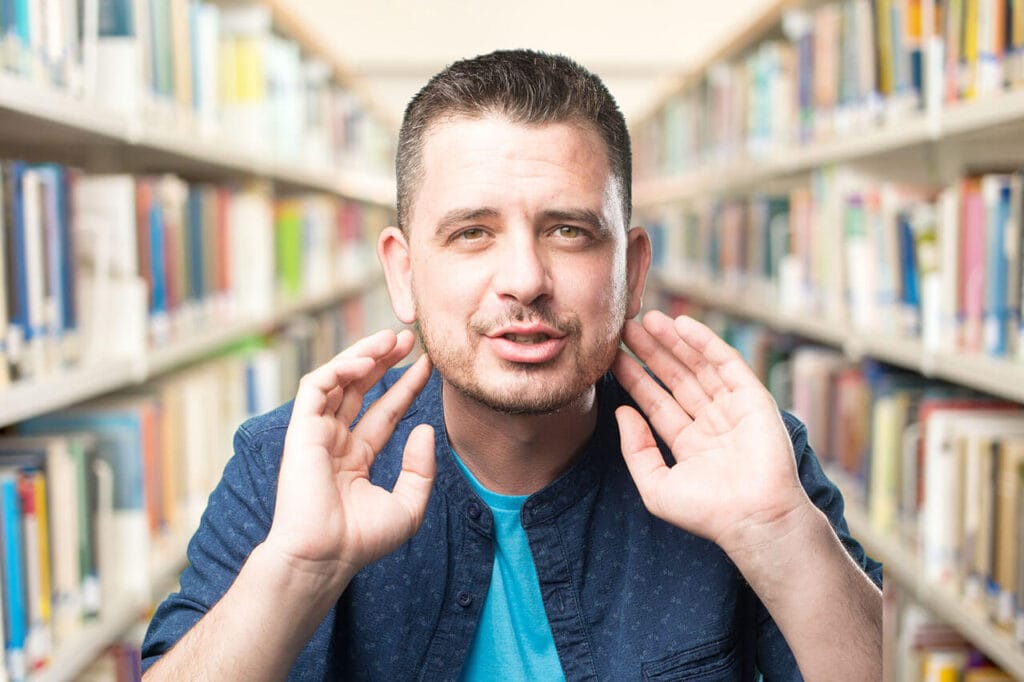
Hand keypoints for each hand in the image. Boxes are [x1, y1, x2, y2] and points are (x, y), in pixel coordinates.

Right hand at [264, 329, 434, 591]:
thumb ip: (421, 468)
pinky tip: (365, 360)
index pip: (384, 411)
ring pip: (338, 381)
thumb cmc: (362, 541)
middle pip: (360, 388)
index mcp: (356, 458)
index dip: (405, 386)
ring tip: (391, 339)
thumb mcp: (408, 506)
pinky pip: (317, 387)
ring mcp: (317, 434)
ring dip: (363, 355)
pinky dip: (340, 368)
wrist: (325, 556)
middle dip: (383, 360)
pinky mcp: (301, 430)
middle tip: (408, 337)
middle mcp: (335, 442)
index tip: (428, 364)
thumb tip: (425, 429)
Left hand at [612, 311, 810, 558]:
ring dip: (673, 342)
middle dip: (650, 353)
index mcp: (688, 443)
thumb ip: (636, 448)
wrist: (753, 518)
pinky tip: (682, 325)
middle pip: (675, 379)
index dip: (634, 378)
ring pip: (698, 366)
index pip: (656, 403)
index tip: (612, 356)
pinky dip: (705, 342)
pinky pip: (726, 363)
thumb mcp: (656, 484)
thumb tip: (623, 412)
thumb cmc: (706, 512)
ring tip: (647, 319)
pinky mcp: (754, 398)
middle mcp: (710, 423)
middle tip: (625, 328)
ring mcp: (732, 409)